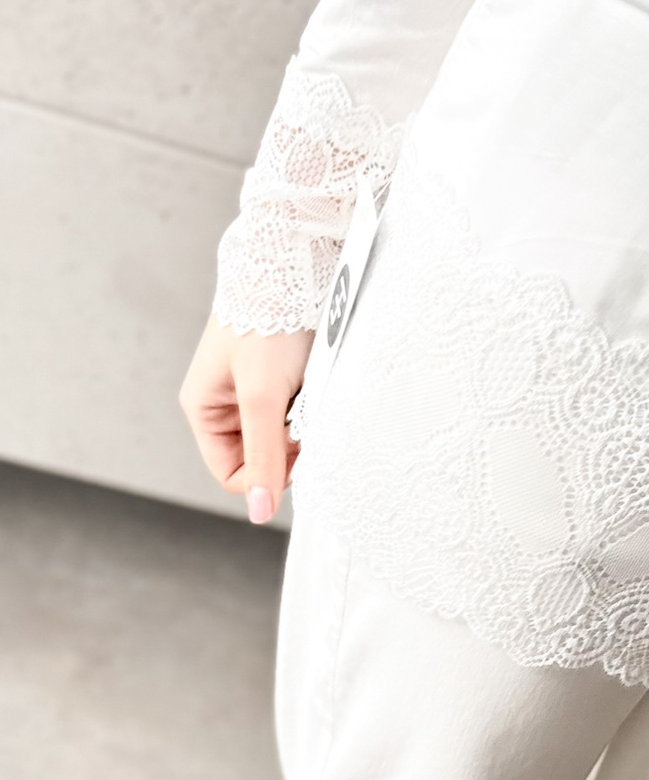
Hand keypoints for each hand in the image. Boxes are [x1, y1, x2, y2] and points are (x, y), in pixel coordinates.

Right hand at [179, 313, 314, 523]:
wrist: (292, 266)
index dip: (266, 474)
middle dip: (286, 446)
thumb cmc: (266, 325)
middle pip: (260, 457)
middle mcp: (224, 404)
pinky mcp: (280, 378)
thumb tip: (259, 513)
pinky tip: (314, 380)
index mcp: (203, 409)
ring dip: (301, 423)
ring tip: (308, 390)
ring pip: (282, 436)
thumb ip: (263, 455)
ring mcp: (253, 391)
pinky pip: (297, 411)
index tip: (293, 448)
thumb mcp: (263, 396)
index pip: (232, 475)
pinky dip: (309, 403)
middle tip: (303, 415)